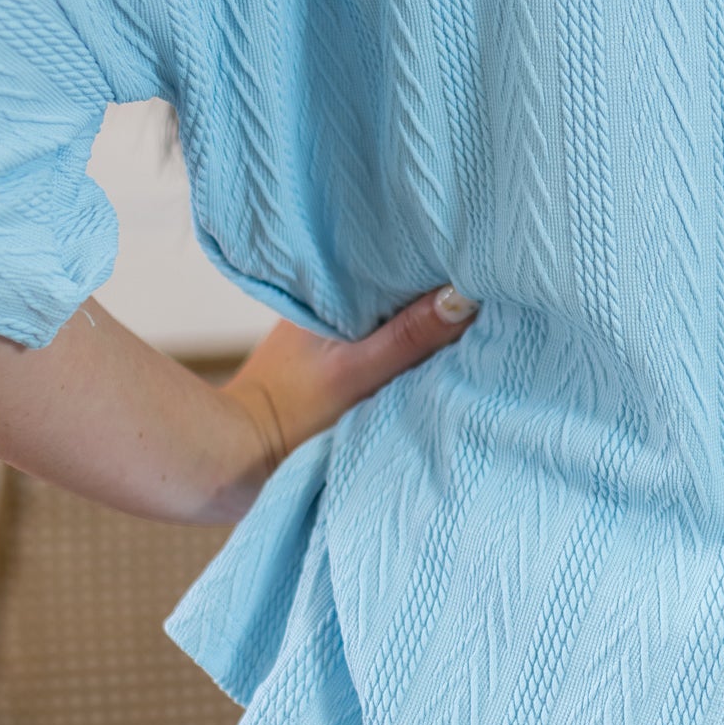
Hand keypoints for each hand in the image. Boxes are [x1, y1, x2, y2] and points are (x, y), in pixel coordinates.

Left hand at [219, 285, 478, 498]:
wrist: (236, 460)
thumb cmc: (288, 416)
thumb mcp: (357, 374)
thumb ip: (410, 338)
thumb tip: (467, 297)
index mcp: (334, 289)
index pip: (401, 263)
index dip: (443, 264)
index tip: (483, 266)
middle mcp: (335, 304)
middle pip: (404, 289)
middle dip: (441, 291)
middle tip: (487, 293)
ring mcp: (338, 335)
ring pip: (398, 318)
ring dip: (428, 323)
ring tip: (472, 320)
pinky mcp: (341, 365)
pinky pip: (390, 346)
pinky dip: (412, 349)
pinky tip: (437, 355)